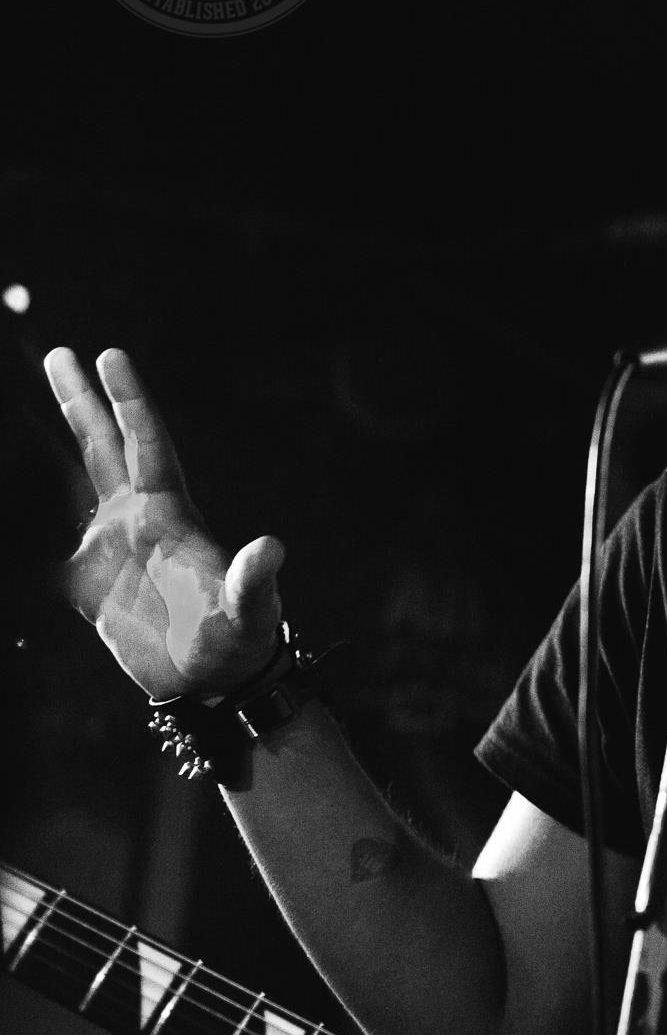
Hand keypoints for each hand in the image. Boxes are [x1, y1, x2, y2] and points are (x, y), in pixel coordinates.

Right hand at [43, 347, 284, 699]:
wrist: (216, 682)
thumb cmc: (242, 640)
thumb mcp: (252, 610)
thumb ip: (255, 580)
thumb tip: (272, 549)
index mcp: (172, 514)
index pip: (147, 445)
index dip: (130, 402)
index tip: (111, 356)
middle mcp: (138, 520)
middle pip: (103, 448)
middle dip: (80, 401)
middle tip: (58, 353)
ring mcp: (110, 547)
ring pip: (71, 484)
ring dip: (44, 448)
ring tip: (13, 407)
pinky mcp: (89, 584)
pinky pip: (43, 546)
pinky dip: (20, 527)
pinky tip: (3, 501)